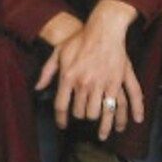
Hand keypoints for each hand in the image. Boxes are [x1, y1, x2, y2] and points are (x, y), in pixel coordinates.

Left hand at [34, 0, 143, 140]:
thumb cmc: (79, 40)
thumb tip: (37, 88)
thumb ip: (46, 72)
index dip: (61, 119)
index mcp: (68, 77)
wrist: (102, 29)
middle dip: (80, 117)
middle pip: (80, 112)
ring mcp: (101, 84)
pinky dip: (122, 117)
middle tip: (82, 117)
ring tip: (101, 131)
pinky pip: (120, 104)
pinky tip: (123, 125)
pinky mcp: (116, 81)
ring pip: (98, 113)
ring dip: (100, 123)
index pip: (61, 106)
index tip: (62, 125)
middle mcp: (84, 84)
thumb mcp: (58, 52)